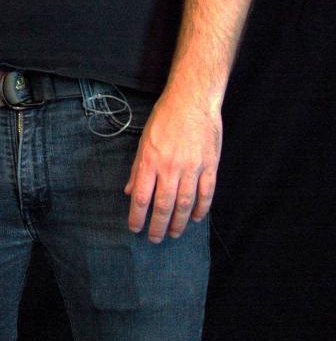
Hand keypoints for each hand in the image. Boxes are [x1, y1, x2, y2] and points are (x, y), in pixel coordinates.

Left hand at [124, 86, 221, 242]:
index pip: (142, 197)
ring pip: (185, 204)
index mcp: (151, 161)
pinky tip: (194, 218)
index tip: (135, 228)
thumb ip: (138, 169)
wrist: (192, 102)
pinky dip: (200, 209)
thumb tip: (130, 192)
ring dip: (178, 222)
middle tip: (155, 239)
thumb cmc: (164, 119)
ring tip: (173, 233)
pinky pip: (206, 194)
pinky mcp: (210, 166)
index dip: (138, 216)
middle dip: (158, 226)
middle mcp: (171, 167)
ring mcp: (193, 168)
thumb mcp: (144, 141)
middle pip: (164, 206)